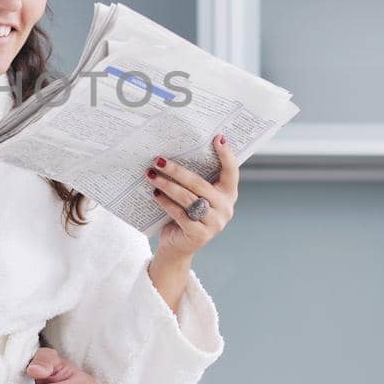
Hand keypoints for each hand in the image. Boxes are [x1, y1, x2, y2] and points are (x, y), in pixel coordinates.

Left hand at [149, 134, 238, 261]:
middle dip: (177, 170)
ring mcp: (215, 223)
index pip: (231, 172)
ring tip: (151, 175)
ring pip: (188, 198)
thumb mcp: (195, 195)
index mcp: (228, 194)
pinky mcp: (200, 235)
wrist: (178, 246)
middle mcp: (226, 208)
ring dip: (167, 185)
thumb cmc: (186, 213)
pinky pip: (180, 214)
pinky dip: (166, 203)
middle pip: (200, 183)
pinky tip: (156, 194)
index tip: (218, 138)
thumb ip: (195, 180)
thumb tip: (175, 153)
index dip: (226, 155)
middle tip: (158, 160)